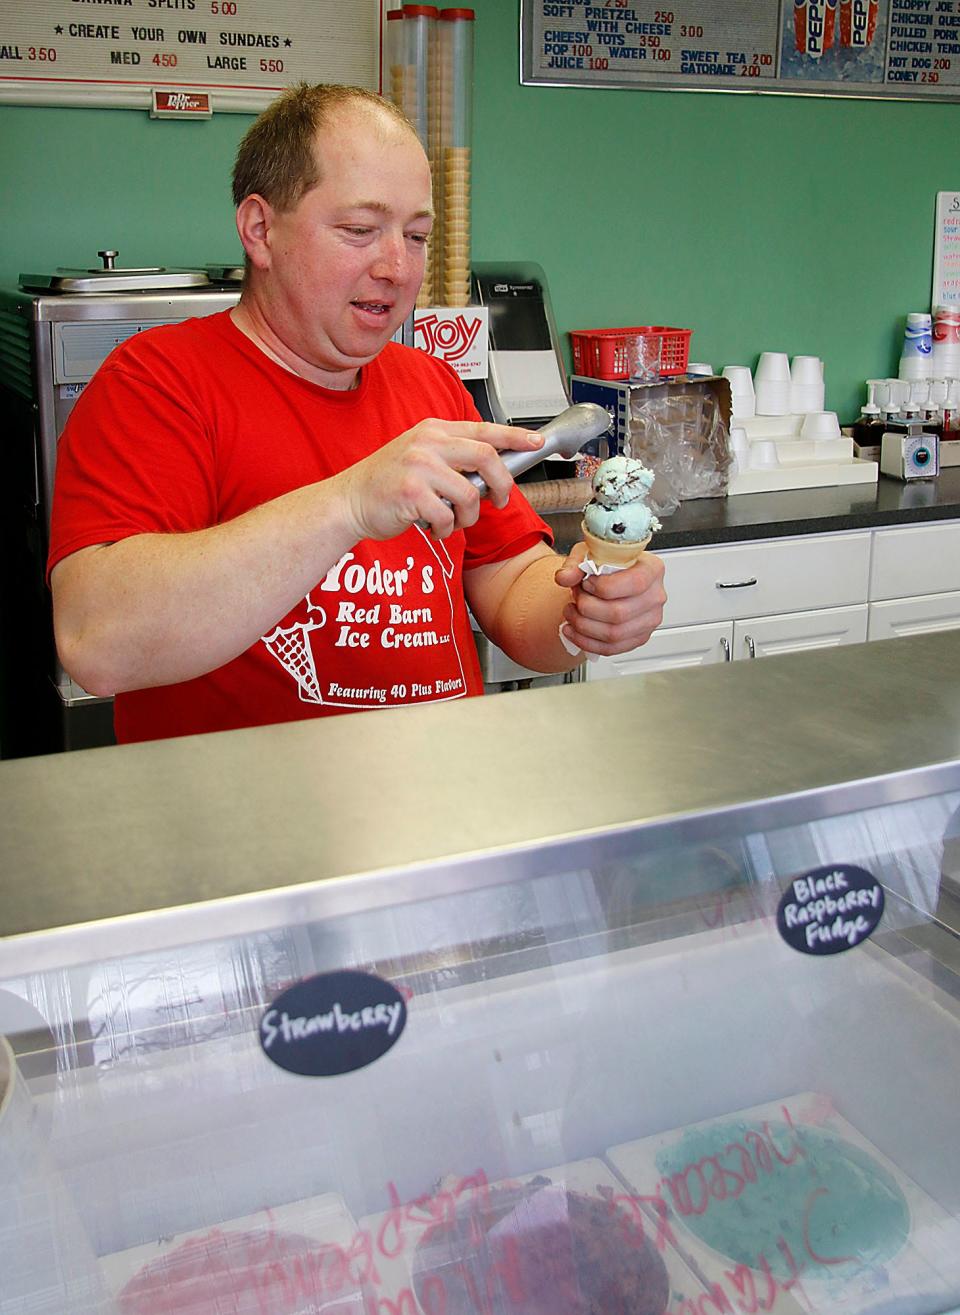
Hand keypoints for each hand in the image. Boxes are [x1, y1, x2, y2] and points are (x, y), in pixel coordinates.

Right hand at [336, 419, 543, 540]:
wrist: (348, 501)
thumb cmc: (386, 483)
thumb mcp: (420, 455)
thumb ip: (453, 456)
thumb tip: (494, 470)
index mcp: (433, 430)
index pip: (484, 428)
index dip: (515, 436)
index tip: (535, 442)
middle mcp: (427, 442)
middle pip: (487, 457)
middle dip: (502, 484)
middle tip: (499, 500)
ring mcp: (419, 466)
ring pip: (470, 494)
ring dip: (468, 516)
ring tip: (453, 521)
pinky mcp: (411, 493)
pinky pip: (447, 517)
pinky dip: (445, 529)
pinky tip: (433, 527)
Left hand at [554, 545, 666, 655]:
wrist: (611, 578)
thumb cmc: (607, 563)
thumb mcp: (589, 553)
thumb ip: (575, 564)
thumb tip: (565, 577)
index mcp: (652, 569)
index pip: (634, 583)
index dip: (604, 587)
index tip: (587, 583)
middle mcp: (655, 596)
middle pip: (619, 613)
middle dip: (587, 607)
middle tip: (576, 597)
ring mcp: (649, 620)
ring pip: (613, 634)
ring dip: (583, 626)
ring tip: (571, 612)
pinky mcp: (638, 637)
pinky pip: (612, 648)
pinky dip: (586, 642)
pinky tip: (573, 630)